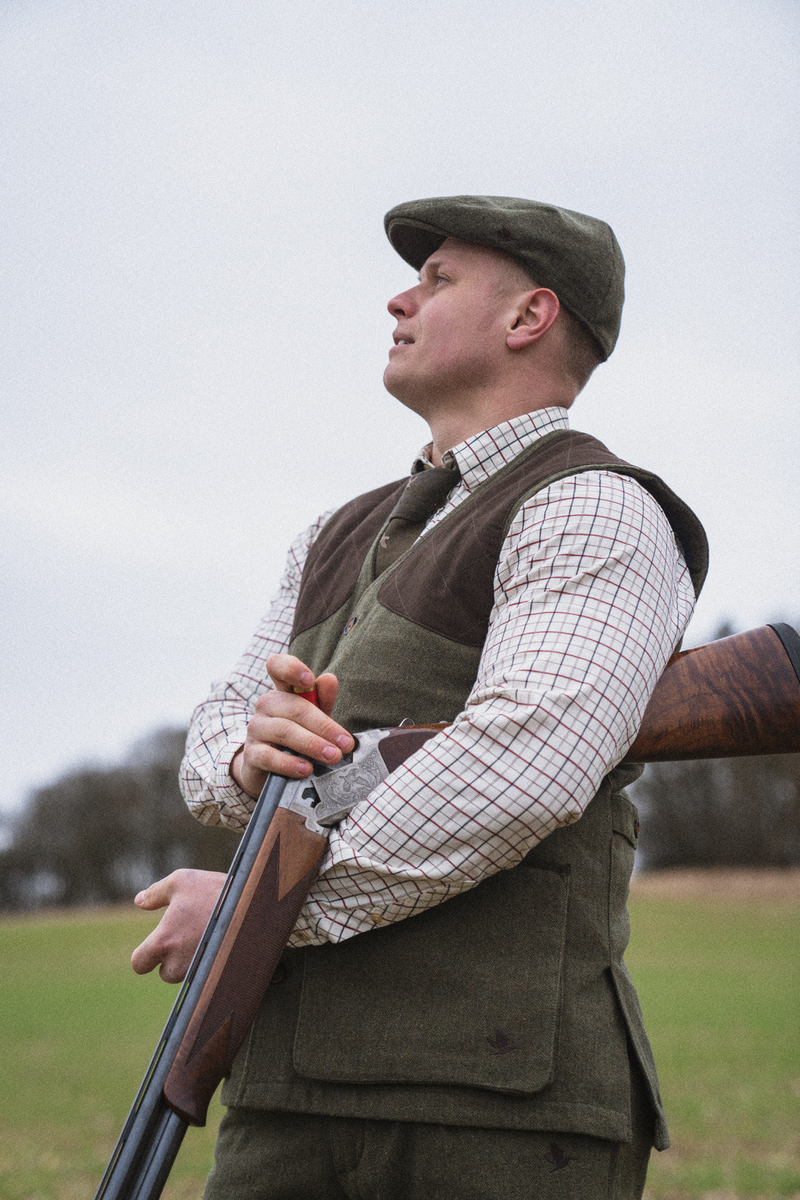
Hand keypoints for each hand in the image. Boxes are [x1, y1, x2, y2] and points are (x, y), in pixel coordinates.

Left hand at [131, 869, 226, 983]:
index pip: (138, 964)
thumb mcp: (180, 882)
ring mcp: (200, 972)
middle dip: (172, 958)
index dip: (144, 955)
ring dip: (190, 961)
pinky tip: (219, 942)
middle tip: (186, 934)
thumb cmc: (213, 891)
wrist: (255, 904)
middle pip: (164, 973)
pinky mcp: (218, 974)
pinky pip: (206, 975)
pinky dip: (209, 963)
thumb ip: (155, 893)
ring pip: (186, 975)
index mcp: (163, 942)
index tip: (155, 944)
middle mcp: (178, 963)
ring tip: (206, 934)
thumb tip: (139, 900)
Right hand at [230, 653, 354, 797]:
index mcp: (282, 691)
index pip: (277, 666)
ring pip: (284, 731)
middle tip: (345, 743)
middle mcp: (266, 705)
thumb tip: (329, 679)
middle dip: (324, 726)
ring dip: (312, 744)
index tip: (309, 680)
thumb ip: (323, 700)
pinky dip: (290, 763)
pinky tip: (306, 769)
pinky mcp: (252, 753)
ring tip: (333, 756)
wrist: (270, 769)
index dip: (291, 668)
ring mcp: (256, 728)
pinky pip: (269, 756)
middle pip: (294, 708)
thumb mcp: (314, 719)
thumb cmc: (297, 738)